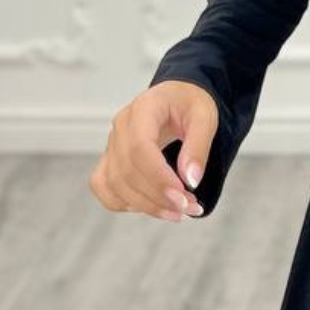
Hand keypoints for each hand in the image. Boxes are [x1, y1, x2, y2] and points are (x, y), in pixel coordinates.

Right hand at [89, 81, 215, 222]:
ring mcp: (112, 144)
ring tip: (179, 212)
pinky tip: (153, 206)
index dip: (158, 177)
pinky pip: (105, 188)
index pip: (139, 147)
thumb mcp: (205, 117)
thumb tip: (191, 181)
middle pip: (126, 171)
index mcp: (143, 109)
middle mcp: (121, 127)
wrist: (176, 97)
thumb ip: (199, 147)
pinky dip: (125, 203)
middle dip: (158, 197)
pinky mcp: (111, 160)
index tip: (183, 196)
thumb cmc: (189, 103)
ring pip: (114, 184)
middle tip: (190, 208)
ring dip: (146, 205)